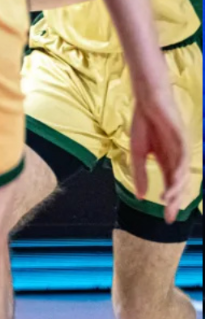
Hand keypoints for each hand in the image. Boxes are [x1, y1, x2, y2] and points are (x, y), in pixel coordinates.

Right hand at [129, 84, 187, 223]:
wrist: (147, 100)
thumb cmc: (142, 123)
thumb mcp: (137, 153)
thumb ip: (140, 173)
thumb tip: (140, 196)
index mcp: (166, 161)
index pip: (169, 185)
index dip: (169, 202)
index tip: (165, 218)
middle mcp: (176, 158)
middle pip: (178, 184)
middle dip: (175, 201)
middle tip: (169, 217)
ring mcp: (180, 149)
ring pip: (182, 174)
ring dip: (176, 189)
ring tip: (167, 202)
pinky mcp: (182, 139)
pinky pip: (182, 159)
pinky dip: (179, 172)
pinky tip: (173, 183)